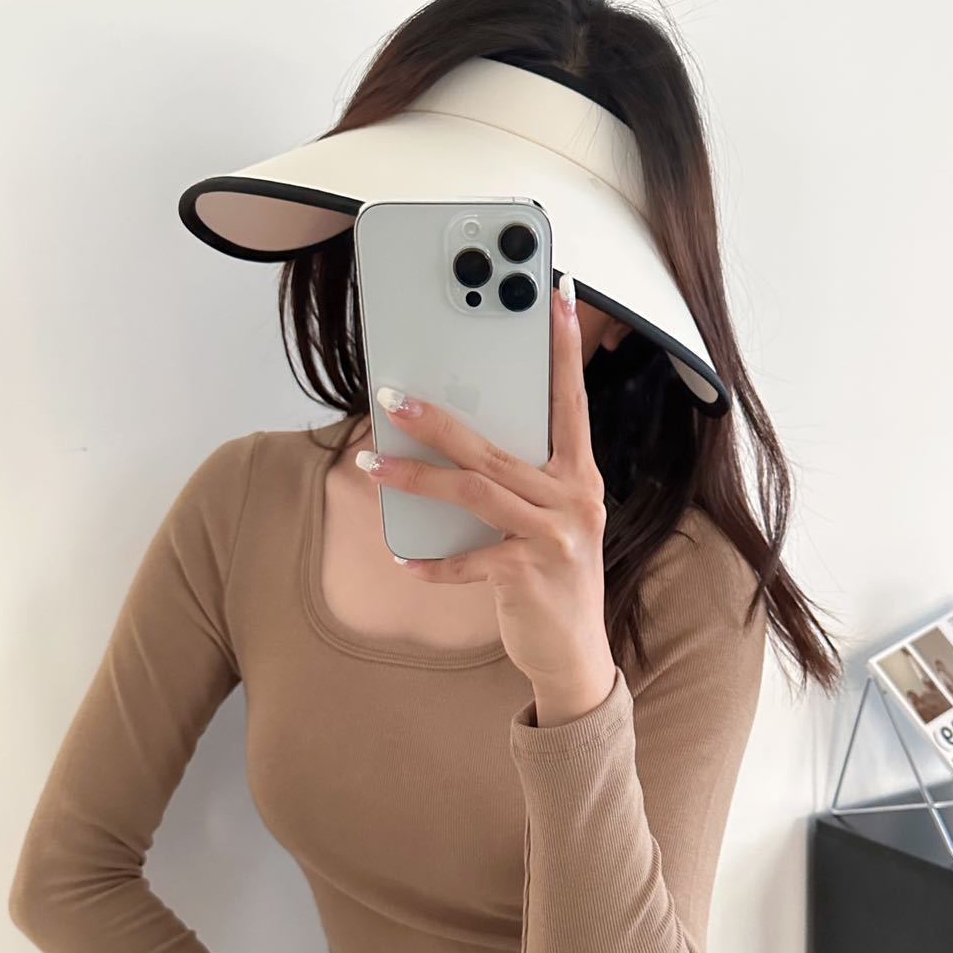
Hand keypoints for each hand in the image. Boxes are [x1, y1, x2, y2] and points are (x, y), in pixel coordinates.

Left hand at [356, 275, 617, 716]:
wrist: (575, 657)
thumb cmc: (553, 580)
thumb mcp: (549, 522)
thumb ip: (521, 483)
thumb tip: (457, 442)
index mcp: (579, 477)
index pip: (571, 402)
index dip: (563, 350)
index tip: (553, 296)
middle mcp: (574, 500)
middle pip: (494, 447)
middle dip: (438, 420)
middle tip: (392, 397)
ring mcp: (555, 537)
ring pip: (474, 491)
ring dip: (416, 477)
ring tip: (373, 464)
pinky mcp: (530, 575)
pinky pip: (469, 559)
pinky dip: (432, 561)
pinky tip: (404, 558)